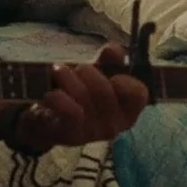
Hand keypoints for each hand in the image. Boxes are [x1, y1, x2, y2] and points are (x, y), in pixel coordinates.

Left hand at [0, 45, 149, 152]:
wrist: (48, 123)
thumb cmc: (79, 97)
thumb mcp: (97, 76)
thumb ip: (109, 62)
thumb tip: (114, 50)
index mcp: (128, 110)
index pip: (139, 93)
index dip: (124, 78)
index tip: (110, 74)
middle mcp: (116, 125)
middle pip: (105, 89)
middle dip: (87, 72)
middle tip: (76, 69)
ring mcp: (94, 132)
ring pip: (84, 96)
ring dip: (68, 77)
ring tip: (58, 71)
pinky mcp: (72, 136)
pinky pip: (69, 111)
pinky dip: (58, 97)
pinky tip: (51, 92)